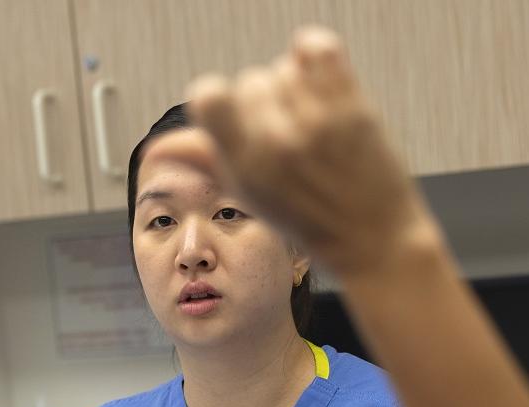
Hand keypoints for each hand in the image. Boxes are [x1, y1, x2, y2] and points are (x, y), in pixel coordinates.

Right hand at [179, 26, 438, 276]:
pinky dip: (316, 55)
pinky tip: (322, 83)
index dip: (217, 98)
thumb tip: (157, 149)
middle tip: (288, 135)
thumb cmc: (307, 218)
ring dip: (297, 88)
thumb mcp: (247, 193)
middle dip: (266, 102)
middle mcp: (275, 141)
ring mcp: (315, 122)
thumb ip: (203, 159)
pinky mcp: (350, 105)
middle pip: (251, 79)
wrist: (371, 238)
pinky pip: (317, 47)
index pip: (206, 95)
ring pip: (285, 66)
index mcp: (244, 164)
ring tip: (313, 124)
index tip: (234, 112)